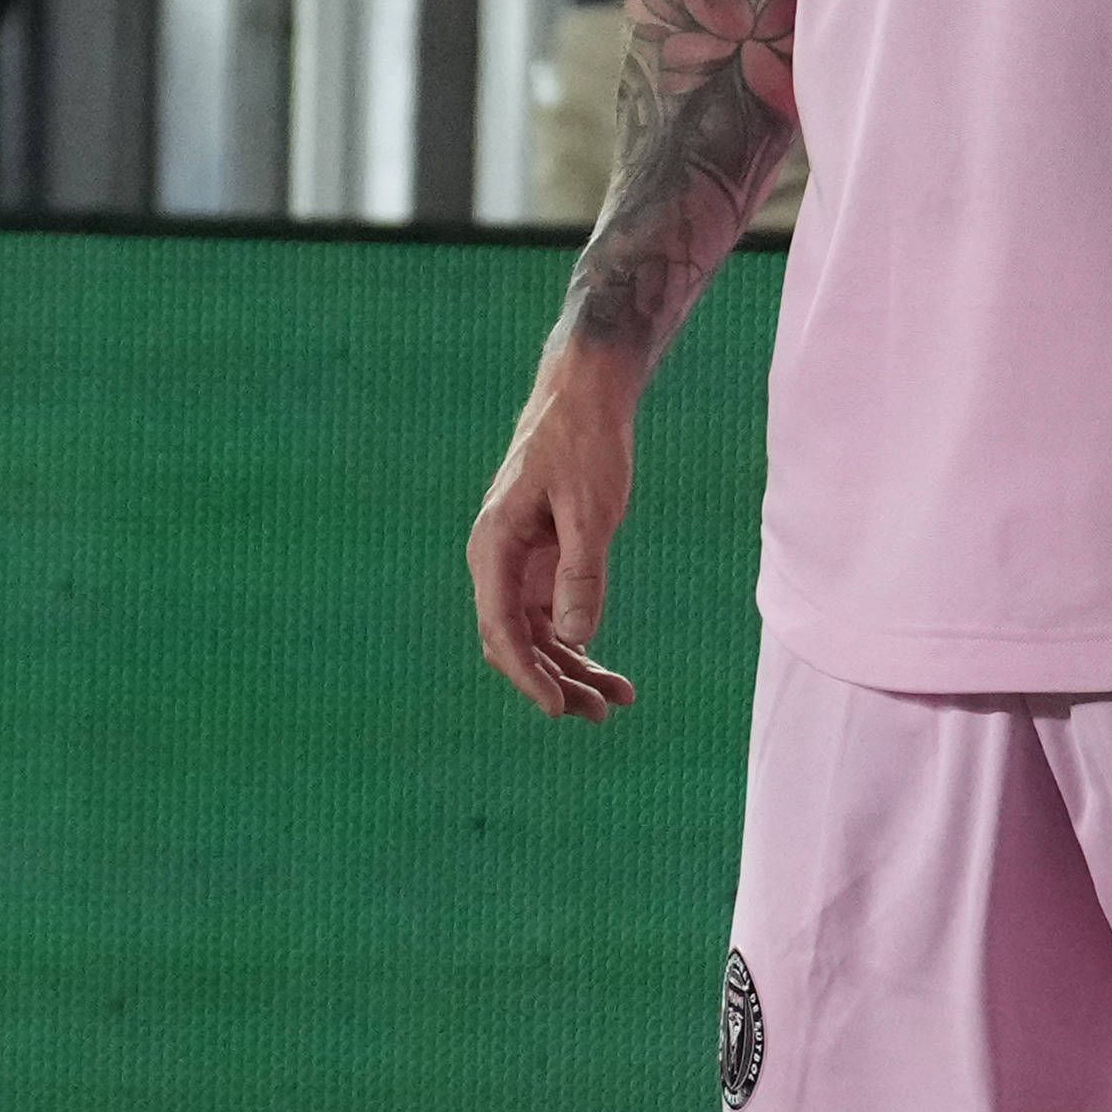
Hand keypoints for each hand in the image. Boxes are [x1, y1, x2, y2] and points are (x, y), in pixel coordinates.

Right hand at [464, 358, 645, 720]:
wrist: (584, 398)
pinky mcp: (539, 562)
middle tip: (600, 713)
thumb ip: (582, 572)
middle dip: (553, 682)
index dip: (528, 676)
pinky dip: (577, 645)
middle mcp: (496, 561)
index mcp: (494, 546)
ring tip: (616, 702)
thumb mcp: (591, 510)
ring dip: (570, 671)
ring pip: (535, 637)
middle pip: (513, 643)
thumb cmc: (584, 444)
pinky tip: (609, 670)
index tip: (559, 707)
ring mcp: (516, 565)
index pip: (501, 628)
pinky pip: (551, 618)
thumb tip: (576, 639)